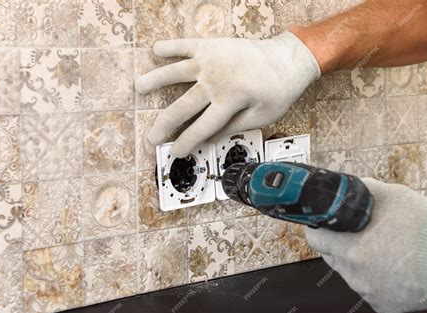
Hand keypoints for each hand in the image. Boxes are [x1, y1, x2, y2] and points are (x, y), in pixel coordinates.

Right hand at [135, 33, 319, 157]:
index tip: (174, 153)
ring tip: (139, 86)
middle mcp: (216, 81)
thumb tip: (207, 140)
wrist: (288, 59)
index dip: (186, 143)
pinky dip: (170, 47)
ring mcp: (211, 60)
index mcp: (230, 101)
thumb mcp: (262, 117)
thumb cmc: (278, 91)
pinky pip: (186, 45)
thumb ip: (232, 127)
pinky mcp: (211, 46)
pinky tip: (155, 50)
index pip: (201, 128)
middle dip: (164, 125)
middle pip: (182, 106)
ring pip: (176, 72)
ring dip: (156, 80)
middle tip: (150, 137)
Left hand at [305, 178, 426, 312]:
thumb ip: (359, 191)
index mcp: (350, 249)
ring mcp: (369, 293)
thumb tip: (341, 189)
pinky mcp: (384, 306)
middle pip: (331, 255)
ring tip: (383, 248)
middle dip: (339, 242)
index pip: (315, 238)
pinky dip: (375, 278)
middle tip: (358, 231)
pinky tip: (392, 266)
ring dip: (357, 260)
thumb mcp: (391, 196)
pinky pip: (368, 288)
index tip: (324, 222)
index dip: (319, 226)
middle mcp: (355, 275)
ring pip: (349, 272)